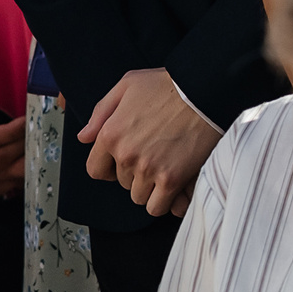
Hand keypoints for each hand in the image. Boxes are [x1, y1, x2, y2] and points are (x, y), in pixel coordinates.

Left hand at [77, 69, 218, 215]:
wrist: (208, 90)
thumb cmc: (170, 84)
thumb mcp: (129, 84)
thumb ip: (101, 111)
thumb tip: (85, 137)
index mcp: (111, 135)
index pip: (96, 170)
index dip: (109, 168)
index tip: (124, 163)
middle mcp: (126, 156)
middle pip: (122, 182)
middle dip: (136, 173)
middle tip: (155, 156)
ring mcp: (148, 169)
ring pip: (139, 196)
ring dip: (151, 186)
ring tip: (167, 168)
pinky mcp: (172, 179)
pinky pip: (157, 207)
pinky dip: (164, 201)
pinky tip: (173, 187)